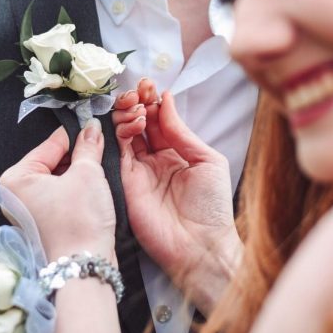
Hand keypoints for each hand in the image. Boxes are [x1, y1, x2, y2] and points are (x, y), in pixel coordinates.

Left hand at [0, 119, 115, 262]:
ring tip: (100, 166)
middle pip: (52, 161)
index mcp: (16, 178)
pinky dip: (76, 189)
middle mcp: (16, 194)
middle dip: (78, 155)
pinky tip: (94, 186)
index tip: (93, 124)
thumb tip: (91, 127)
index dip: (75, 134)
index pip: (50, 145)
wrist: (85, 266)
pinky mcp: (44, 223)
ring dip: (79, 172)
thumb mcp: (87, 174)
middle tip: (101, 145)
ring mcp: (29, 211)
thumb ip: (88, 146)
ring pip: (58, 179)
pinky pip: (60, 195)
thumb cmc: (79, 221)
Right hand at [114, 80, 241, 313]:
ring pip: (126, 133)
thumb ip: (182, 131)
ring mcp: (139, 170)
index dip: (154, 101)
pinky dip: (123, 132)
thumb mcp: (207, 160)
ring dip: (129, 113)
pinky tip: (135, 122)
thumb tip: (166, 100)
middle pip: (140, 123)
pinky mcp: (126, 182)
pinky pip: (119, 151)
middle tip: (141, 89)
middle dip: (138, 101)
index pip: (160, 120)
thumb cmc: (213, 207)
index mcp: (177, 153)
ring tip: (138, 104)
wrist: (201, 246)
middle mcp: (156, 159)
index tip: (151, 85)